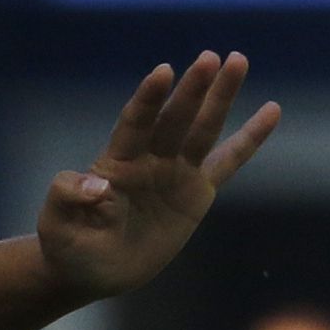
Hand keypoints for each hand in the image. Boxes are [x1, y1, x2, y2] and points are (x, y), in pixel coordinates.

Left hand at [38, 52, 280, 301]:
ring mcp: (174, 172)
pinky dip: (250, 138)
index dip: (148, 99)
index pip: (135, 123)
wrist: (90, 271)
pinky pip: (228, 162)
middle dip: (192, 90)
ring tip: (238, 60)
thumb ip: (67, 198)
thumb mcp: (57, 225)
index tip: (163, 72)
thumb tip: (97, 186)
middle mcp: (148, 159)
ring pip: (203, 129)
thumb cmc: (67, 246)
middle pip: (174, 118)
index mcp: (115, 163)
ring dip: (220, 96)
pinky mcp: (196, 192)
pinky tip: (272, 110)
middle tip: (211, 58)